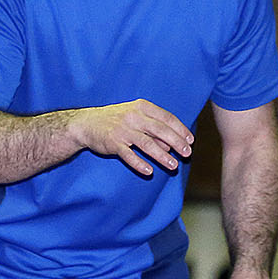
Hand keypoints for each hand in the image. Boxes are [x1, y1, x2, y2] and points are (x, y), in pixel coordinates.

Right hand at [72, 100, 193, 177]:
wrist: (87, 123)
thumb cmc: (116, 119)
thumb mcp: (135, 116)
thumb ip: (153, 128)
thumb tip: (170, 145)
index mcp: (141, 107)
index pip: (166, 117)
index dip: (180, 129)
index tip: (190, 140)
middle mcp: (133, 116)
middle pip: (160, 130)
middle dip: (176, 143)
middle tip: (187, 154)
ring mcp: (123, 130)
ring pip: (147, 144)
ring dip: (162, 156)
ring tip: (173, 165)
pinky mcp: (113, 143)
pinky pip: (128, 155)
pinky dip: (139, 164)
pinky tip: (149, 171)